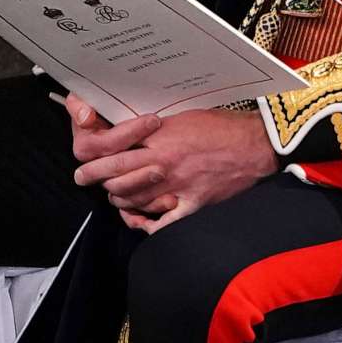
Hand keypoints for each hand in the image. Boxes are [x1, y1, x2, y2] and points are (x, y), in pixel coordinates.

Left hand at [70, 104, 277, 232]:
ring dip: (120, 199)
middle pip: (114, 179)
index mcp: (158, 139)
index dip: (90, 161)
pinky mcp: (193, 204)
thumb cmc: (222, 126)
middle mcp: (163, 165)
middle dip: (94, 180)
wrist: (257, 143)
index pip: (109, 153)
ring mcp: (177, 187)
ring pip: (132, 201)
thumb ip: (153, 132)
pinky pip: (162, 223)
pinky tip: (142, 221)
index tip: (84, 163)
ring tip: (118, 194)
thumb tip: (129, 137)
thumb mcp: (182, 117)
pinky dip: (147, 225)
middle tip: (86, 179)